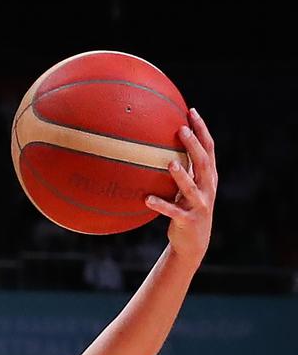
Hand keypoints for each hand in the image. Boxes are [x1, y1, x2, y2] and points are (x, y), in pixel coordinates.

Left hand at [146, 108, 217, 267]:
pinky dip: (161, 205)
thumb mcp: (184, 188)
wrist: (193, 243)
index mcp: (208, 177)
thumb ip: (179, 168)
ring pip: (192, 188)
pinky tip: (146, 199)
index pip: (208, 149)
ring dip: (181, 175)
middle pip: (204, 163)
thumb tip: (154, 146)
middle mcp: (208, 188)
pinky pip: (173, 212)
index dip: (202, 130)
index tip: (191, 111)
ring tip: (170, 163)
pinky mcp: (188, 221)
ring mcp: (200, 205)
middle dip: (194, 146)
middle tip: (181, 129)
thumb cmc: (184, 209)